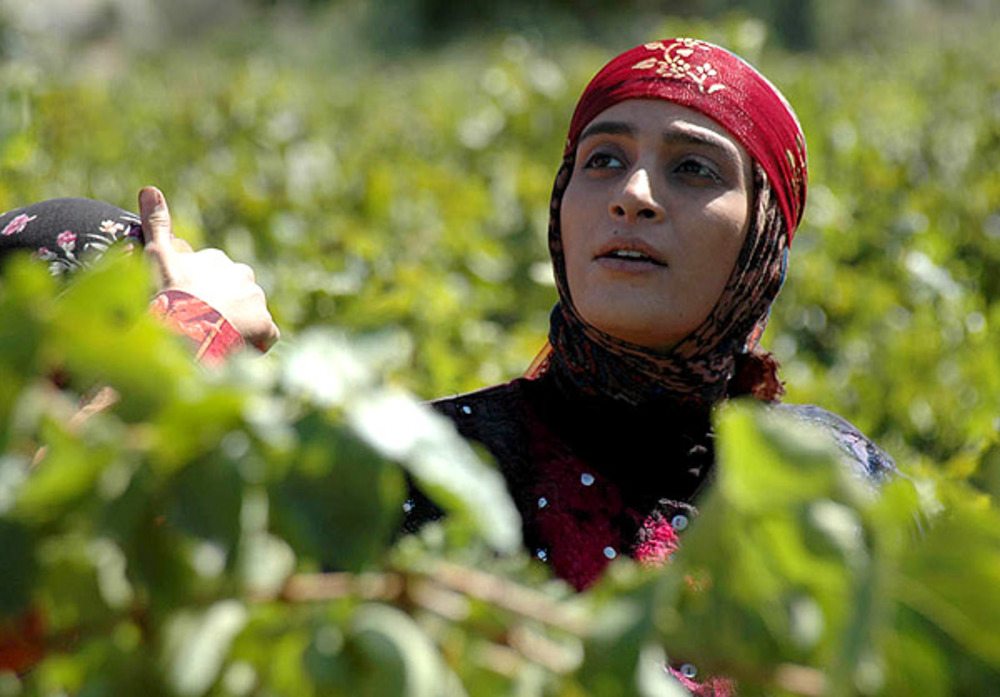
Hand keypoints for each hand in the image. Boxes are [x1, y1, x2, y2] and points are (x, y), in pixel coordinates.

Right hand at [140, 186, 279, 351]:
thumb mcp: (156, 256)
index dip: (197, 293)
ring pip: (249, 314)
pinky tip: (233, 348)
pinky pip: (265, 335)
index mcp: (217, 260)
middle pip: (234, 294)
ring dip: (237, 325)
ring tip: (213, 339)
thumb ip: (156, 224)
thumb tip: (149, 189)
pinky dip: (255, 342)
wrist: (185, 330)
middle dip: (222, 307)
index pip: (211, 276)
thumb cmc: (167, 292)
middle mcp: (243, 275)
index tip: (185, 306)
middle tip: (200, 325)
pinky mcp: (266, 325)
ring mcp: (257, 301)